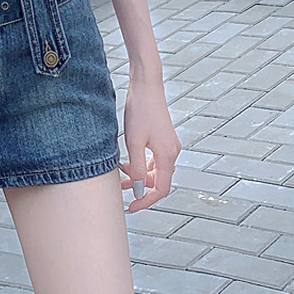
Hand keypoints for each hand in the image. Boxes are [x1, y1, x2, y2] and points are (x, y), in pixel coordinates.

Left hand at [118, 75, 180, 211]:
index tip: (131, 207)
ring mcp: (168, 144)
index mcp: (167, 155)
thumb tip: (139, 190)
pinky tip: (127, 162)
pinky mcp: (162, 138)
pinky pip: (153, 159)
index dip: (147, 201)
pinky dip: (141, 164)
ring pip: (155, 170)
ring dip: (140, 176)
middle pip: (159, 181)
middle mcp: (172, 152)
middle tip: (122, 191)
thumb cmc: (139, 111)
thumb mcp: (134, 142)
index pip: (161, 189)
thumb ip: (138, 168)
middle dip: (141, 188)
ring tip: (121, 176)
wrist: (146, 86)